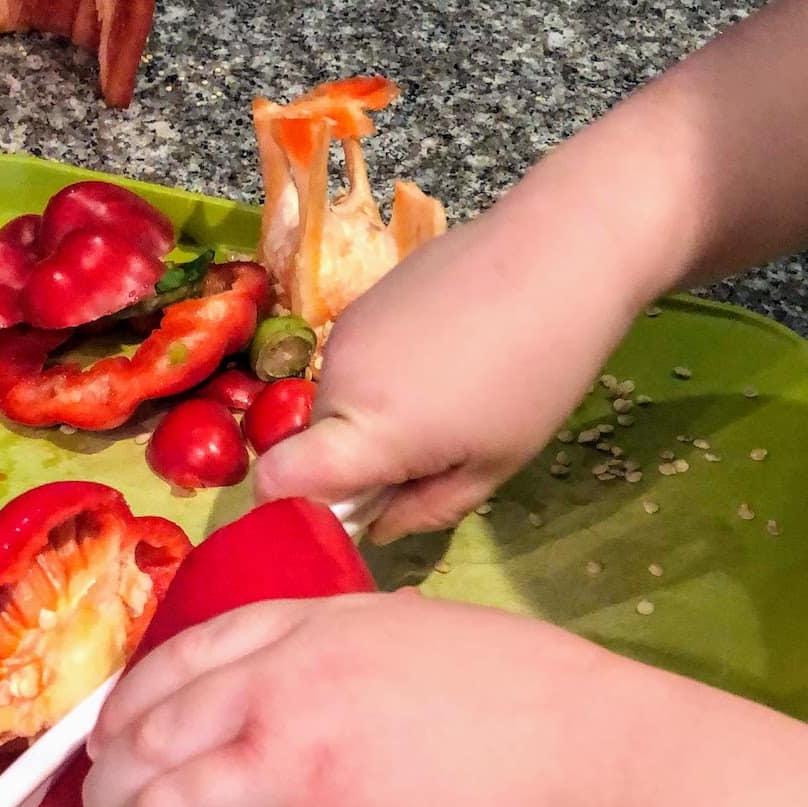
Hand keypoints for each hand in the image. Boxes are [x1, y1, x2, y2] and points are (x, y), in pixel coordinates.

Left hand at [83, 590, 625, 806]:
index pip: (167, 670)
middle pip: (146, 748)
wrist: (590, 758)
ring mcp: (300, 777)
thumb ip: (321, 640)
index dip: (122, 716)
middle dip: (106, 797)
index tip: (108, 749)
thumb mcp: (400, 623)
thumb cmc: (512, 682)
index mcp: (294, 633)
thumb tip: (277, 665)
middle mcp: (277, 697)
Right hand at [255, 200, 656, 542]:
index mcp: (368, 431)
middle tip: (433, 451)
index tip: (342, 510)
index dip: (289, 505)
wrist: (562, 247)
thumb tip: (379, 526)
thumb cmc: (540, 371)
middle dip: (358, 461)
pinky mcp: (360, 303)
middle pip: (318, 444)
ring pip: (337, 403)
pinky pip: (354, 363)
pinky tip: (445, 354)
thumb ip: (427, 509)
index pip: (277, 479)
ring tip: (449, 395)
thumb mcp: (495, 465)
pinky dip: (384, 376)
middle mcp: (337, 381)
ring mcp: (345, 335)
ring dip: (373, 417)